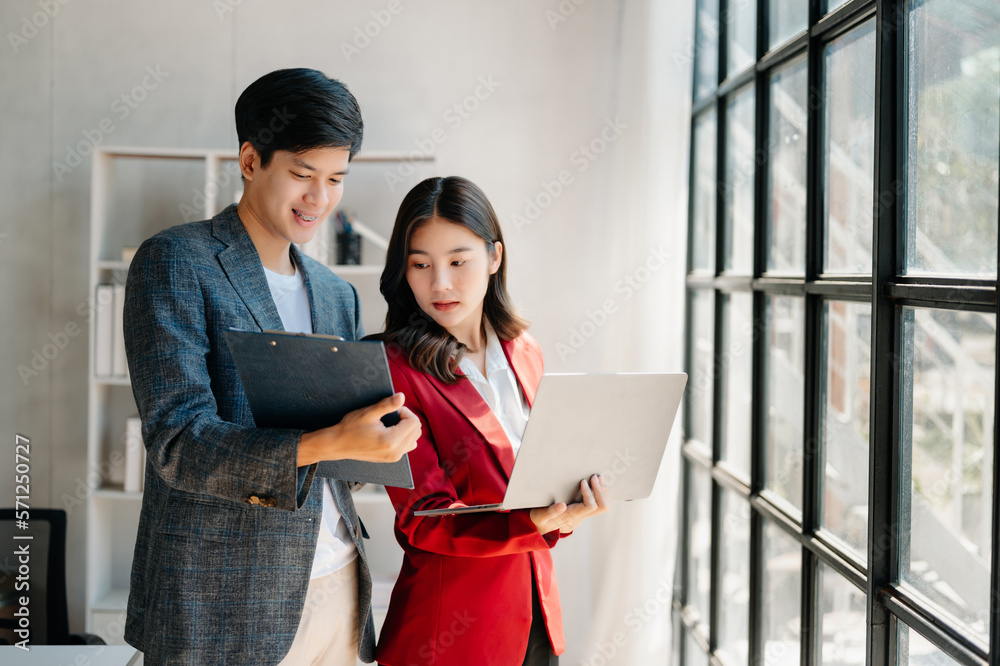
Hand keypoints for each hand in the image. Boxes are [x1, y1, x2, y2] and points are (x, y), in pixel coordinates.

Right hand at [298, 393, 420, 465]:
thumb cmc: (350, 428)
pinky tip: (390, 432)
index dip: (405, 412)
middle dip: (407, 419)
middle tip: (391, 416)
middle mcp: (395, 452)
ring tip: (390, 424)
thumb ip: (387, 405)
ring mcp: (394, 457)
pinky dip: (404, 437)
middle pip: (416, 430)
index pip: (414, 422)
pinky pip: (407, 446)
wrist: (338, 445)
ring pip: (414, 439)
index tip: (393, 410)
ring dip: (407, 428)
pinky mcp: (391, 459)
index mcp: (391, 441)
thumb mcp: (368, 413)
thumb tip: (402, 396)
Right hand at [529, 475, 609, 534]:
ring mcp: (584, 514)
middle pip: (601, 507)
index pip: (590, 506)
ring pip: (603, 506)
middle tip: (595, 477)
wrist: (541, 526)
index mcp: (572, 516)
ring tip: (599, 478)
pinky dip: (601, 493)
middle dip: (600, 491)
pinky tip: (598, 485)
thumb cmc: (540, 519)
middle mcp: (581, 516)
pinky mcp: (583, 511)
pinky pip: (599, 504)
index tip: (582, 481)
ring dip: (603, 491)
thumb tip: (562, 505)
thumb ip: (551, 511)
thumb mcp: (541, 515)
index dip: (589, 493)